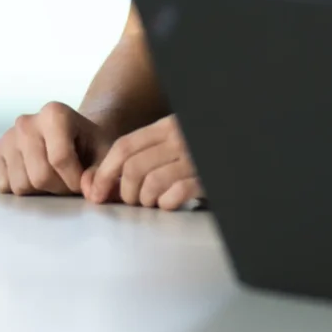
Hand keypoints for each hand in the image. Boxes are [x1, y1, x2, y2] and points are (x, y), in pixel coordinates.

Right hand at [0, 102, 109, 196]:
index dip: (75, 181)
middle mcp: (26, 121)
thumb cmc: (88, 144)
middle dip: (59, 188)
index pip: (60, 160)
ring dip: (41, 191)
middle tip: (68, 181)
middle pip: (39, 176)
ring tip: (53, 177)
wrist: (71, 135)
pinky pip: (4, 187)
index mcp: (54, 113)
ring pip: (21, 186)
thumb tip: (89, 192)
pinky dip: (22, 191)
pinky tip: (36, 176)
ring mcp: (8, 136)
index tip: (83, 182)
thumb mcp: (103, 154)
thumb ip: (100, 173)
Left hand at [80, 115, 200, 209]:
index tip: (95, 193)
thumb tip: (92, 182)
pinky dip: (166, 205)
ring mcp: (194, 158)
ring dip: (145, 201)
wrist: (239, 151)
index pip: (124, 146)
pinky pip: (174, 194)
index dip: (104, 172)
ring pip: (151, 184)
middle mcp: (179, 138)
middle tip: (132, 201)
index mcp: (167, 126)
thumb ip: (139, 157)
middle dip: (125, 192)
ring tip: (152, 202)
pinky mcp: (206, 179)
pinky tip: (170, 204)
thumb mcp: (168, 146)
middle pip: (132, 168)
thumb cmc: (194, 158)